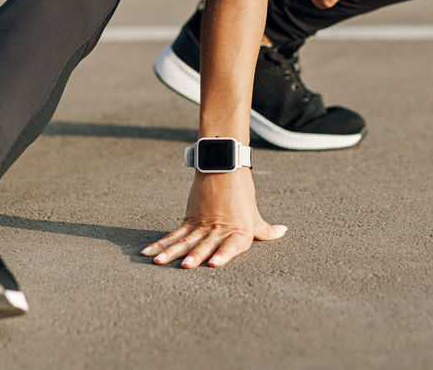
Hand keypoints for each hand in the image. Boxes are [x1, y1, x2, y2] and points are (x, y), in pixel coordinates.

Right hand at [141, 169, 286, 267]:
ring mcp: (202, 225)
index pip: (231, 246)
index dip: (223, 255)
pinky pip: (174, 234)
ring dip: (171, 252)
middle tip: (185, 266)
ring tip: (158, 262)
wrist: (224, 167)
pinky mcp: (190, 219)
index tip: (214, 263)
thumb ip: (265, 230)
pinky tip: (149, 252)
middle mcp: (219, 230)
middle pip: (204, 244)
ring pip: (184, 241)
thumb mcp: (254, 215)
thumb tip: (283, 231)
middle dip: (194, 256)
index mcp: (238, 232)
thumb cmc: (242, 194)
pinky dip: (161, 244)